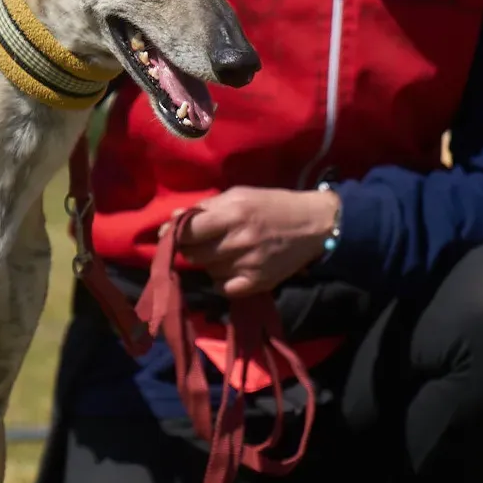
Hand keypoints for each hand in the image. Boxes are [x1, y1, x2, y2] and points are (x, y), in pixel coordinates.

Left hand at [161, 185, 338, 298]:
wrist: (315, 225)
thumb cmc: (273, 205)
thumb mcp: (240, 195)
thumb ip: (207, 206)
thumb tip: (174, 218)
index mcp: (233, 214)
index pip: (189, 231)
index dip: (173, 233)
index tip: (168, 234)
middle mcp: (239, 241)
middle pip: (194, 254)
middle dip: (191, 248)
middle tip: (202, 242)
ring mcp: (248, 265)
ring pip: (208, 271)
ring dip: (210, 262)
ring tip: (226, 251)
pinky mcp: (258, 283)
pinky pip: (223, 288)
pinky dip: (222, 280)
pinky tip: (233, 268)